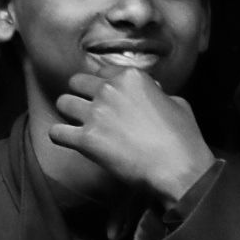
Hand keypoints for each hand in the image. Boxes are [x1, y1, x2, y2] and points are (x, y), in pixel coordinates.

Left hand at [45, 67, 218, 205]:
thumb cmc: (183, 138)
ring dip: (69, 113)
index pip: (101, 71)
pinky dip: (60, 136)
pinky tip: (70, 140)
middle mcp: (109, 90)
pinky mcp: (86, 140)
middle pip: (76, 82)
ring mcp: (95, 114)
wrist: (179, 169)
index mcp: (131, 77)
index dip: (102, 84)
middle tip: (88, 109)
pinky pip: (56, 133)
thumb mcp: (177, 102)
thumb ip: (155, 92)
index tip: (106, 96)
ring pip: (62, 103)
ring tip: (78, 124)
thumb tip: (151, 92)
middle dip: (81, 94)